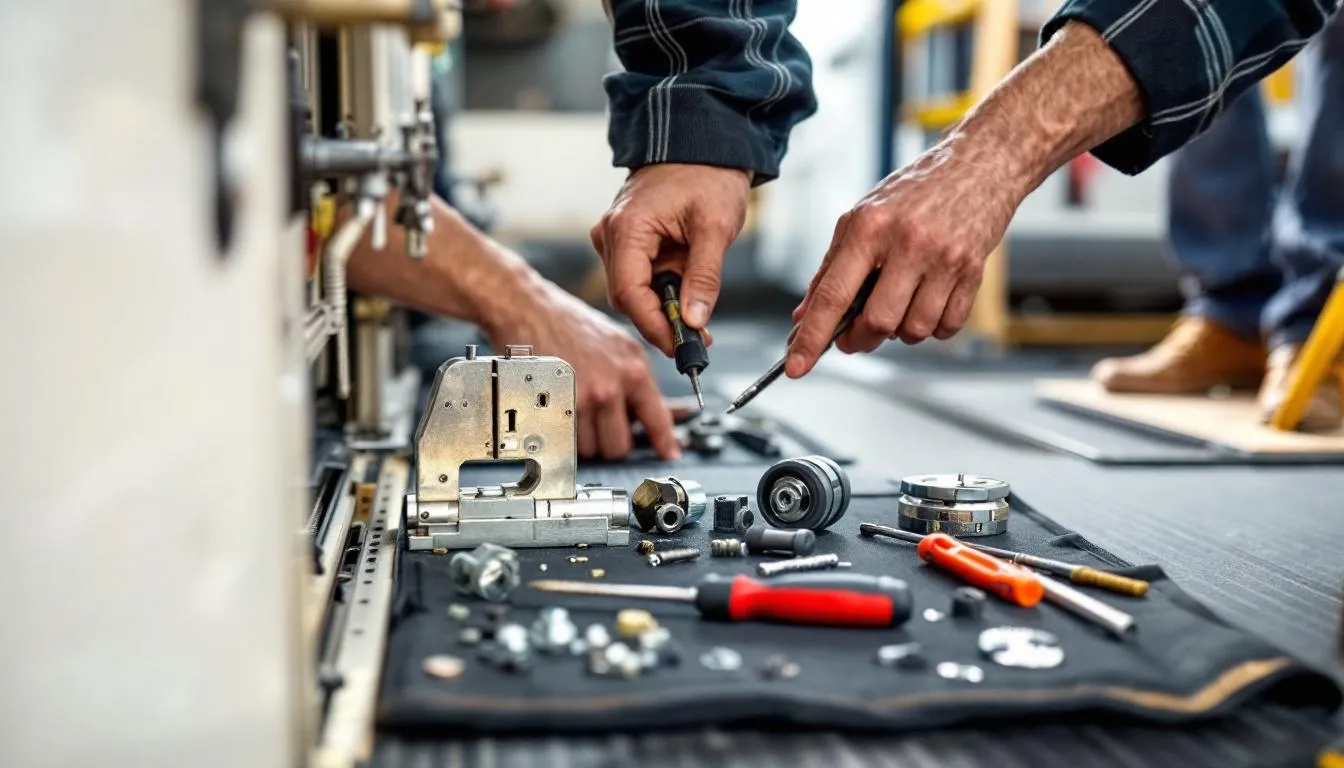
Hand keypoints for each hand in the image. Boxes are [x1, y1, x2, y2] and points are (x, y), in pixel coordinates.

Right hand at [483, 277, 680, 461]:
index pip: (657, 419)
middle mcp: (609, 387)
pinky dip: (567, 434)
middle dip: (612, 440)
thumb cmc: (572, 326)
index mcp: (632, 370)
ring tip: (580, 410)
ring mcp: (581, 399)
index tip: (669, 454)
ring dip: (587, 439)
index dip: (665, 442)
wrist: (531, 312)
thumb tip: (670, 412)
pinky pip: (568, 442)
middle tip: (604, 423)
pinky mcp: (554, 406)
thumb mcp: (621, 347)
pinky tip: (564, 411)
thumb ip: (642, 383)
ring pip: (593, 448)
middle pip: (620, 446)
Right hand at [590, 164, 751, 355]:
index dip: (654, 326)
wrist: (704, 142)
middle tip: (697, 339)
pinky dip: (662, 291)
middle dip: (661, 321)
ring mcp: (616, 236)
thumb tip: (694, 321)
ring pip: (633, 290)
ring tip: (698, 318)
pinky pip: (639, 276)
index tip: (681, 346)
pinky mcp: (627, 239)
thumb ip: (704, 278)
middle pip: (628, 297)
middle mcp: (612, 234)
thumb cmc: (708, 173)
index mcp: (627, 228)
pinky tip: (687, 296)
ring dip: (663, 308)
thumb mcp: (715, 228)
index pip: (630, 294)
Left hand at [785, 143, 1019, 377]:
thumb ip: (830, 270)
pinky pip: (946, 327)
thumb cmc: (914, 193)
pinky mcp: (973, 271)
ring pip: (913, 330)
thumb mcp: (862, 219)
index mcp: (869, 227)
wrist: (979, 165)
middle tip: (855, 336)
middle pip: (876, 321)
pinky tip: (927, 303)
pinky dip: (932, 328)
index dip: (812, 336)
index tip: (797, 366)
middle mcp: (907, 243)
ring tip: (898, 306)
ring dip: (899, 332)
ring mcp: (944, 258)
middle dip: (861, 339)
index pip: (834, 295)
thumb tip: (803, 317)